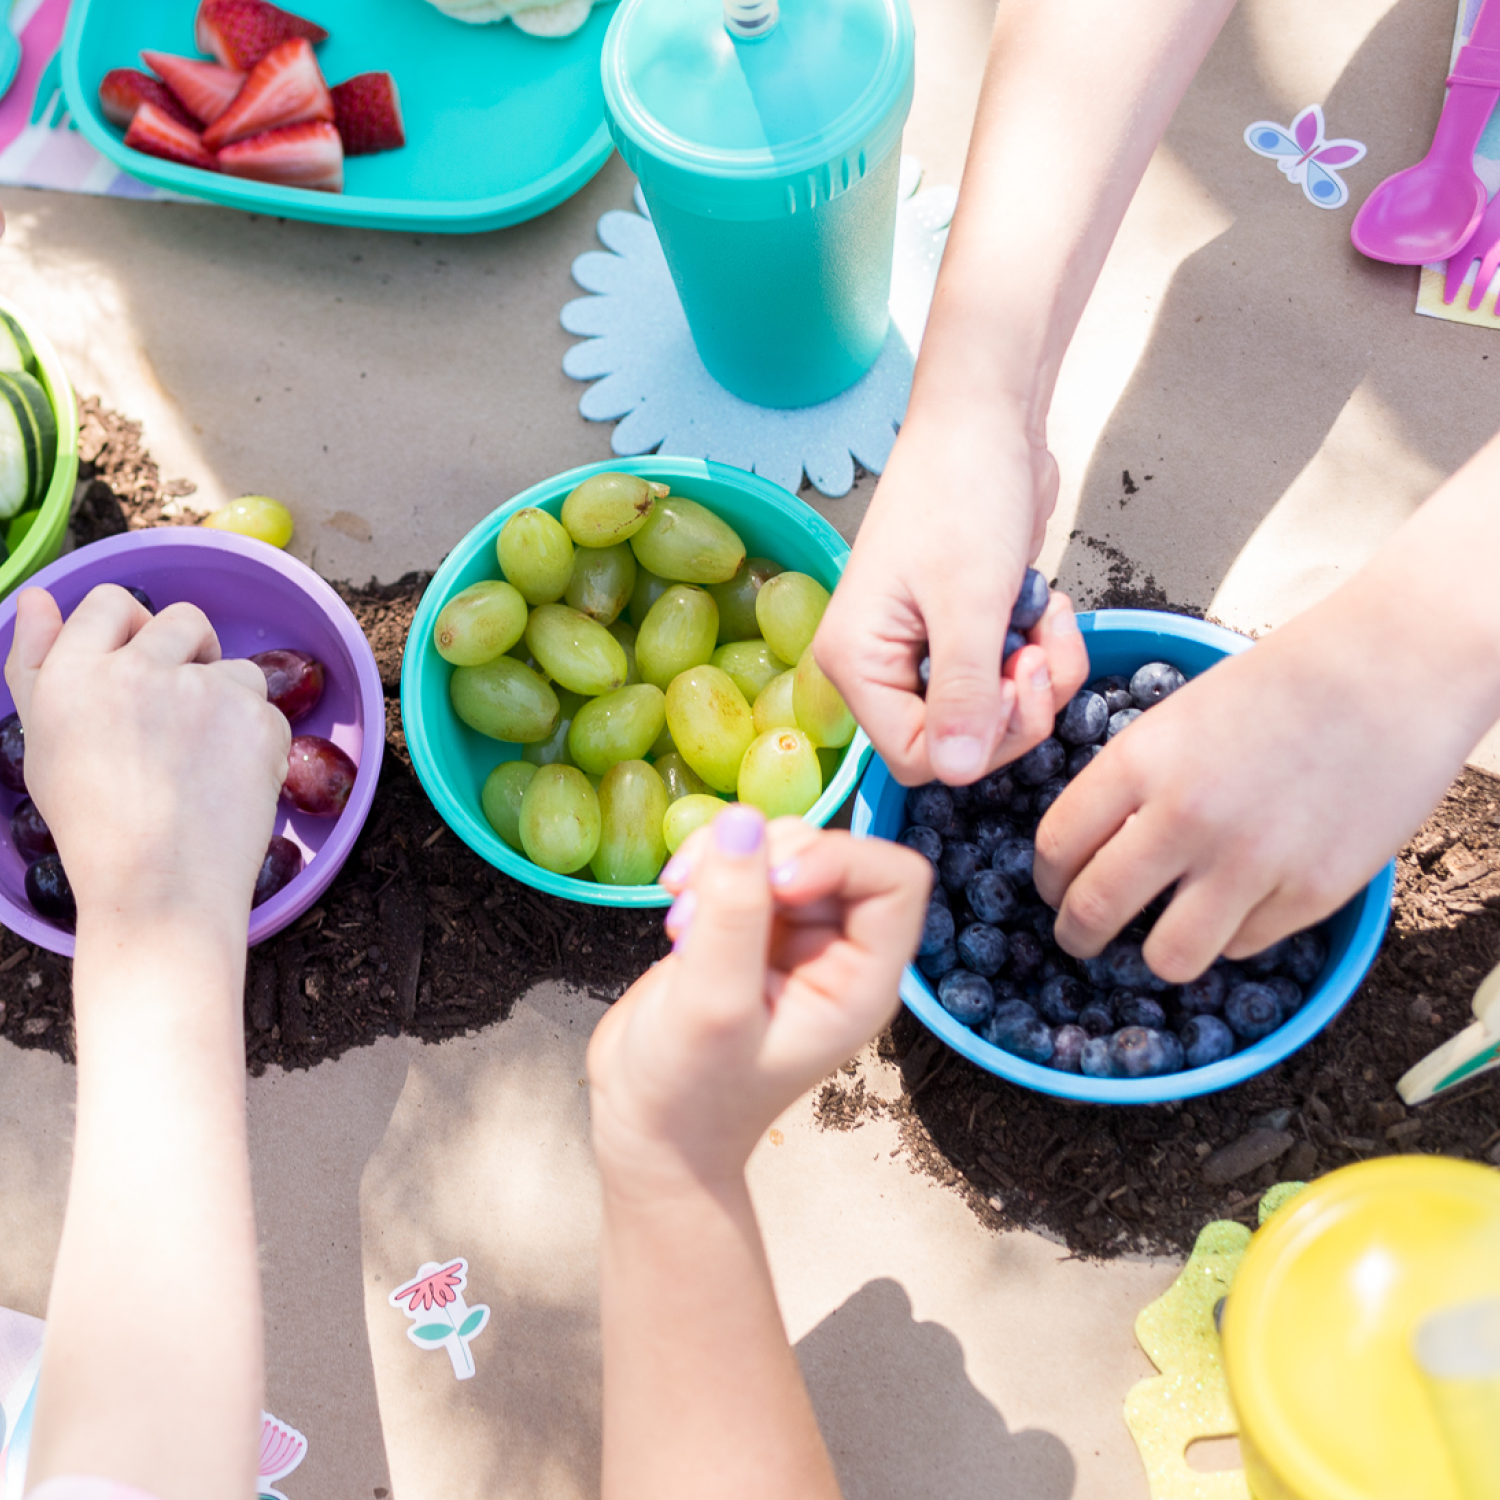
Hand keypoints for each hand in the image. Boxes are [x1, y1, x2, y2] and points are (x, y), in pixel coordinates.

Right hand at [5, 585, 289, 930]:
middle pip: (183, 620)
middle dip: (190, 654)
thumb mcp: (45, 742)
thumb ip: (36, 662)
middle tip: (180, 714)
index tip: (142, 670)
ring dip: (225, 701)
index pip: (110, 603)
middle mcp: (137, 670)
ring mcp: (204, 691)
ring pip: (233, 666)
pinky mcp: (257, 718)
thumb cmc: (96, 824)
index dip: (132, 633)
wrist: (161, 888)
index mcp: (74, 674)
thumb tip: (40, 596)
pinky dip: (256, 740)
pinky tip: (228, 781)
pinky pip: (266, 709)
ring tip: (198, 763)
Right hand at [587, 806, 930, 1189]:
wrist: (645, 1132)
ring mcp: (790, 937)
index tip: (775, 884)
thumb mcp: (711, 1004)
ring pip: (780, 848)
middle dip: (765, 859)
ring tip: (681, 916)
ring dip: (726, 861)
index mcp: (860, 981)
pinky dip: (706, 867)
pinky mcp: (746, 926)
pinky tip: (675, 907)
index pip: (895, 879)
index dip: (839, 860)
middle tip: (702, 901)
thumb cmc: (689, 1094)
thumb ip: (733, 910)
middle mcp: (836, 952)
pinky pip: (741, 862)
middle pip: (831, 852)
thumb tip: (743, 819)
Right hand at [814, 406, 1088, 786]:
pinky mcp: (959, 636)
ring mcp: (919, 652)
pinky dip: (1040, 656)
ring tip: (1049, 620)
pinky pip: (1007, 681)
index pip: (916, 758)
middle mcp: (879, 666)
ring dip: (1038, 678)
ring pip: (991, 716)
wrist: (985, 421)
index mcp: (856, 662)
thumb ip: (966, 694)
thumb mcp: (969, 601)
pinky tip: (1046, 610)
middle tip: (1037, 654)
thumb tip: (958, 773)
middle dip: (1016, 709)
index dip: (979, 740)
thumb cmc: (961, 492)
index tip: (1015, 684)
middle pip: (957, 745)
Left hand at [1033, 593, 1478, 980]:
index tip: (1053, 891)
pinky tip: (1244, 900)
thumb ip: (1126, 784)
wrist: (1388, 673)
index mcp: (1140, 761)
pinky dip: (1232, 934)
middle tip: (1082, 939)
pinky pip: (1241, 946)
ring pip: (1166, 957)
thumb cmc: (1278, 686)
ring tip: (1165, 934)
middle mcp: (1186, 818)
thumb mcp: (1174, 718)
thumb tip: (1084, 851)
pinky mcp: (1311, 893)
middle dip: (1075, 937)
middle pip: (1093, 913)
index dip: (1046, 882)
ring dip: (1156, 952)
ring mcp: (1251, 862)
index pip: (1055, 848)